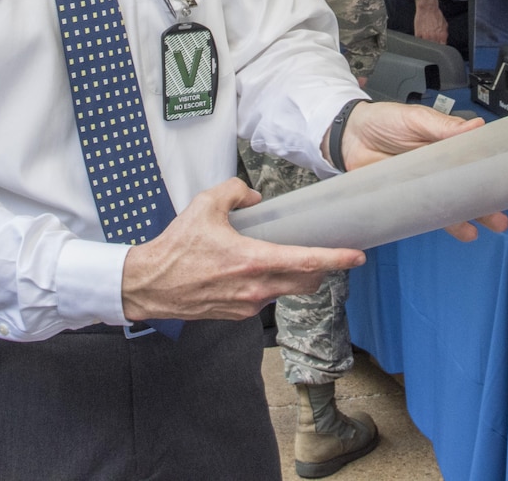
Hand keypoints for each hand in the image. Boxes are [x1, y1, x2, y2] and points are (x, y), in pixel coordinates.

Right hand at [121, 179, 362, 322]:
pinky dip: (269, 285)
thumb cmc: (176, 248)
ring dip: (292, 276)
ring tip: (279, 258)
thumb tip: (253, 198)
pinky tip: (253, 271)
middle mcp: (256, 288)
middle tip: (322, 254)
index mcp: (253, 260)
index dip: (337, 259)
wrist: (150, 285)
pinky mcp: (237, 315)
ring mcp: (247, 305)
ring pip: (286, 291)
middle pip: (306, 282)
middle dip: (320, 269)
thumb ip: (235, 192)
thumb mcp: (205, 205)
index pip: (307, 262)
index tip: (357, 256)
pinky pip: (265, 298)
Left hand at [326, 101, 507, 241]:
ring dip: (480, 213)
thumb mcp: (414, 118)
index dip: (501, 166)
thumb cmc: (382, 121)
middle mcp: (443, 164)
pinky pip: (435, 214)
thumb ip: (442, 126)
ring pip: (461, 201)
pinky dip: (451, 224)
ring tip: (497, 223)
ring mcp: (429, 183)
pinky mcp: (413, 199)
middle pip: (477, 183)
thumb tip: (476, 126)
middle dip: (498, 195)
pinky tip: (466, 231)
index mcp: (448, 141)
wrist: (348, 137)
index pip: (481, 154)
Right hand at [413, 0, 448, 44]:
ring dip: (427, 43)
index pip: (442, 47)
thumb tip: (443, 39)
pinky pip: (419, 41)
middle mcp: (434, 37)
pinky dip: (420, 40)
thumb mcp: (444, 24)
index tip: (439, 44)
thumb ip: (444, 33)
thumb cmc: (435, 14)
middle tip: (433, 39)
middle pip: (434, 47)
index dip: (441, 46)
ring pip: (427, 46)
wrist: (427, 8)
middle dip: (434, 45)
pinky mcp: (418, 34)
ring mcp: (425, 37)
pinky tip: (422, 36)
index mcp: (442, 35)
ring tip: (427, 37)